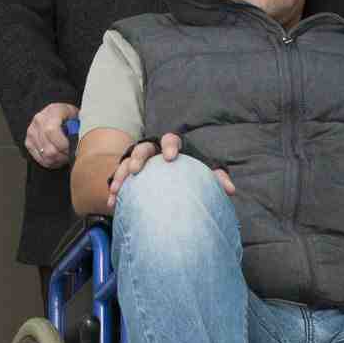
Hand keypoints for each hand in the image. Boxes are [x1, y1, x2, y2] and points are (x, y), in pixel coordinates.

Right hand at [25, 101, 77, 168]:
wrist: (55, 112)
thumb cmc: (68, 116)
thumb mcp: (76, 116)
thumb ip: (77, 128)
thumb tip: (77, 143)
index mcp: (51, 112)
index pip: (52, 132)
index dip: (63, 145)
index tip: (72, 148)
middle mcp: (38, 122)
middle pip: (49, 149)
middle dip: (63, 156)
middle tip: (70, 155)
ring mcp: (31, 132)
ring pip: (45, 156)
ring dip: (57, 161)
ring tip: (65, 157)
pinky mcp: (28, 142)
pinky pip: (39, 159)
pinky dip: (50, 162)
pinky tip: (57, 159)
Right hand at [107, 128, 236, 206]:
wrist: (169, 176)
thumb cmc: (189, 173)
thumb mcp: (202, 173)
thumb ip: (216, 178)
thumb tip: (230, 190)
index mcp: (171, 146)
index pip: (170, 139)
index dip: (169, 146)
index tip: (170, 158)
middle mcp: (152, 150)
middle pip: (143, 148)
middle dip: (138, 157)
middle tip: (136, 170)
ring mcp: (137, 160)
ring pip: (126, 162)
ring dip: (121, 175)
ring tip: (116, 190)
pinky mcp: (127, 173)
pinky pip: (118, 179)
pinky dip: (115, 191)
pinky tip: (112, 203)